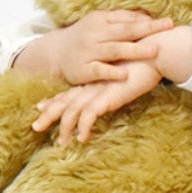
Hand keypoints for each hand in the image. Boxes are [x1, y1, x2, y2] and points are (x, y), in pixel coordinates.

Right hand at [13, 10, 172, 83]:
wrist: (54, 54)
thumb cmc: (85, 38)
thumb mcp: (100, 24)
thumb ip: (121, 19)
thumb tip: (147, 14)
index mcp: (102, 20)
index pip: (128, 19)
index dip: (148, 21)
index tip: (168, 23)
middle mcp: (96, 33)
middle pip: (125, 31)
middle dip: (148, 30)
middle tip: (168, 28)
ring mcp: (89, 51)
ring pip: (115, 50)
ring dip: (135, 50)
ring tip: (154, 51)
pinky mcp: (83, 69)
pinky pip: (99, 70)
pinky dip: (111, 72)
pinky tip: (125, 74)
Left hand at [32, 57, 164, 143]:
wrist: (156, 49)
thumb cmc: (146, 60)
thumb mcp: (129, 72)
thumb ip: (121, 81)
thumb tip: (123, 86)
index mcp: (96, 79)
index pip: (71, 92)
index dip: (55, 100)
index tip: (40, 107)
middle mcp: (93, 84)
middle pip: (65, 101)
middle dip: (49, 114)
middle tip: (35, 127)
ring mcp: (99, 89)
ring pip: (73, 110)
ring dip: (65, 128)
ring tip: (61, 143)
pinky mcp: (109, 95)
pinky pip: (90, 114)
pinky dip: (84, 127)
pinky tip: (82, 139)